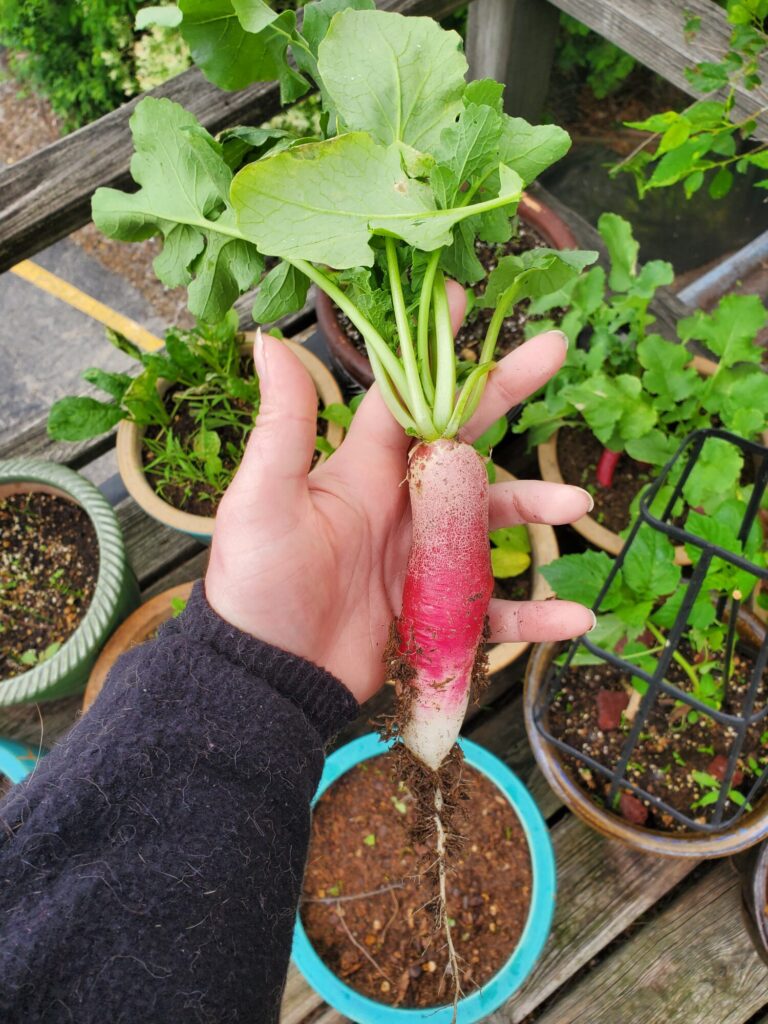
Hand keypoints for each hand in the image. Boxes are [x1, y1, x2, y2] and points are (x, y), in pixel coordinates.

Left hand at [206, 285, 594, 702]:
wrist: (267, 675)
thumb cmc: (256, 581)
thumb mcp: (263, 497)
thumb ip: (284, 425)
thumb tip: (267, 338)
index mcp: (364, 470)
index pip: (408, 396)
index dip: (436, 349)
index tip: (466, 296)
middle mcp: (399, 504)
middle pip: (467, 440)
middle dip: (509, 394)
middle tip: (556, 350)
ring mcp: (422, 556)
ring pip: (492, 521)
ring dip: (537, 510)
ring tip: (579, 507)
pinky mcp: (436, 610)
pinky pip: (494, 609)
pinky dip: (534, 615)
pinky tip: (575, 617)